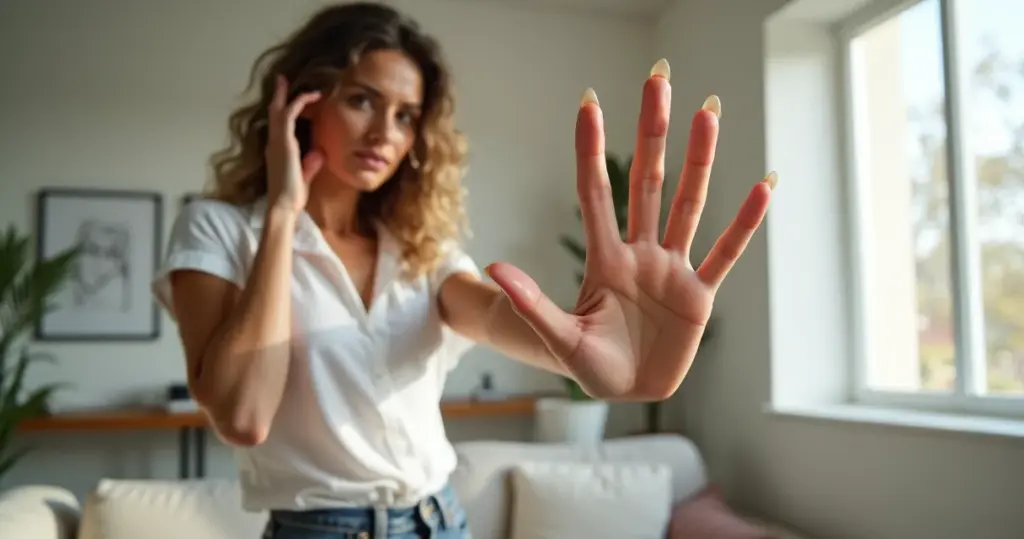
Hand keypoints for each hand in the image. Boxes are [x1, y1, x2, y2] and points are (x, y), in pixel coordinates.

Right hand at [265, 75, 324, 213]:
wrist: (284, 205)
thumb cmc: (292, 196)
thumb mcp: (304, 177)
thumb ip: (310, 164)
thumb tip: (318, 153)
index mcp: (277, 150)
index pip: (278, 125)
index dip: (282, 111)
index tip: (289, 101)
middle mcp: (274, 143)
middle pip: (273, 113)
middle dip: (277, 95)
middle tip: (281, 80)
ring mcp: (276, 141)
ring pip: (278, 109)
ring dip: (284, 94)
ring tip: (288, 80)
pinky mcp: (284, 141)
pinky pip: (289, 113)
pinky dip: (299, 102)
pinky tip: (312, 96)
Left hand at [485, 60, 775, 399]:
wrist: (627, 392)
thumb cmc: (590, 365)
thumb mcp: (558, 337)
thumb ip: (533, 303)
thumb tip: (495, 267)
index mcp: (604, 259)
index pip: (596, 193)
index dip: (592, 150)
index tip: (590, 104)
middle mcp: (639, 253)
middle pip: (646, 181)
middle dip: (652, 132)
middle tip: (659, 80)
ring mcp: (672, 269)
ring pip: (687, 203)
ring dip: (699, 159)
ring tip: (709, 113)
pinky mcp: (700, 294)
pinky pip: (726, 252)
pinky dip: (744, 222)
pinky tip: (763, 186)